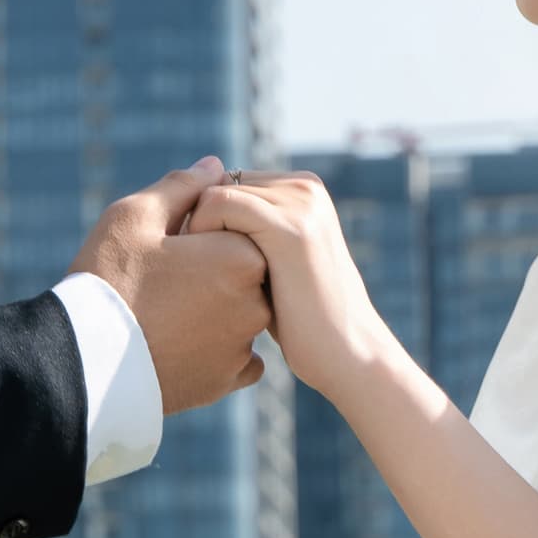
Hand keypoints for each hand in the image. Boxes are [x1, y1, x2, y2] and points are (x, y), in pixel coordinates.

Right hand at [70, 158, 270, 413]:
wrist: (86, 363)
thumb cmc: (110, 281)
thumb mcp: (134, 217)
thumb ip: (181, 187)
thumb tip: (216, 166)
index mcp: (242, 255)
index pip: (238, 228)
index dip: (200, 232)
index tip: (167, 244)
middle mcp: (255, 302)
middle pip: (243, 272)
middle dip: (213, 269)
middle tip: (162, 279)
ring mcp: (243, 346)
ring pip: (241, 314)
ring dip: (217, 309)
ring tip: (166, 313)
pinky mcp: (227, 381)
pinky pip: (238, 358)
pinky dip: (217, 349)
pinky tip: (183, 343)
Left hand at [181, 171, 402, 405]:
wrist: (347, 355)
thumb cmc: (302, 321)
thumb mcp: (272, 263)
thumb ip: (247, 232)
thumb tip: (191, 215)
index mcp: (302, 190)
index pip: (226, 182)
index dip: (203, 220)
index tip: (194, 262)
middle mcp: (303, 187)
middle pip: (215, 183)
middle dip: (197, 225)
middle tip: (196, 275)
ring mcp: (299, 203)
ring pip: (212, 193)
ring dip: (196, 235)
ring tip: (205, 279)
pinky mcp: (289, 227)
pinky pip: (218, 206)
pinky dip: (200, 236)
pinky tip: (208, 278)